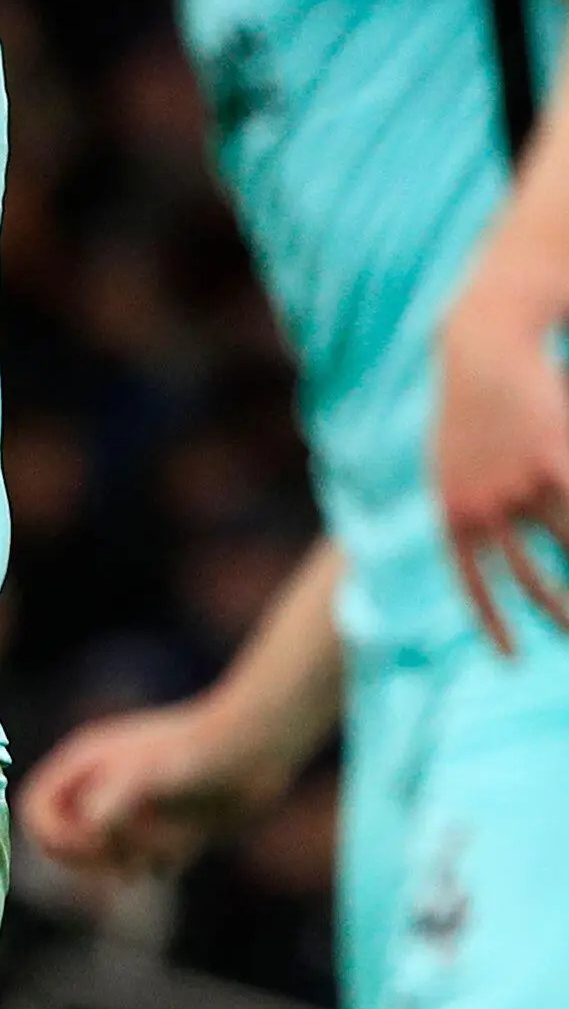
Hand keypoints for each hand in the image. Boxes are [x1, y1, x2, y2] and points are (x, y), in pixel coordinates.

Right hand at [17, 697, 282, 879]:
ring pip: (104, 854)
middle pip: (63, 838)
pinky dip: (157, 863)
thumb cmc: (202, 752)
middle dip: (89, 857)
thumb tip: (90, 830)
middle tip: (123, 862)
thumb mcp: (150, 772)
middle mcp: (101, 784)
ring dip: (126, 862)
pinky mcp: (164, 824)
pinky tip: (185, 845)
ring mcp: (132, 806)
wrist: (262, 745)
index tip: (91, 844)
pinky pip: (142, 860)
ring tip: (161, 852)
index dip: (53, 835)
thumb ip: (113, 799)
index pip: (35, 808)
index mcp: (85, 763)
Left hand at [432, 260, 568, 650]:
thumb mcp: (450, 461)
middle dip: (558, 615)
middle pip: (530, 580)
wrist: (479, 350)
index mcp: (453, 517)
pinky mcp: (552, 462)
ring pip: (567, 552)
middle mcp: (483, 512)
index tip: (511, 658)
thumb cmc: (467, 404)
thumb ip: (463, 501)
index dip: (495, 623)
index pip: (475, 586)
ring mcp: (520, 488)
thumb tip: (474, 532)